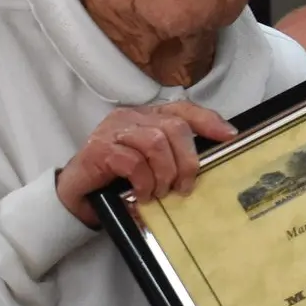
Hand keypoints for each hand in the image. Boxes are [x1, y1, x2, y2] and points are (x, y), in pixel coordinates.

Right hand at [56, 101, 235, 226]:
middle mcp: (131, 116)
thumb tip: (209, 162)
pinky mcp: (99, 149)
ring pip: (155, 142)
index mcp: (148, 116)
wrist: (76, 195)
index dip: (208, 121)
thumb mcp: (151, 165)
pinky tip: (143, 194)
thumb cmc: (117, 179)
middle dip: (187, 159)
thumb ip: (173, 156)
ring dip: (165, 172)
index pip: (183, 109)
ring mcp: (113, 130)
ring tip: (161, 192)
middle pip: (174, 127)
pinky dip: (144, 181)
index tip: (229, 136)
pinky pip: (132, 161)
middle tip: (185, 186)